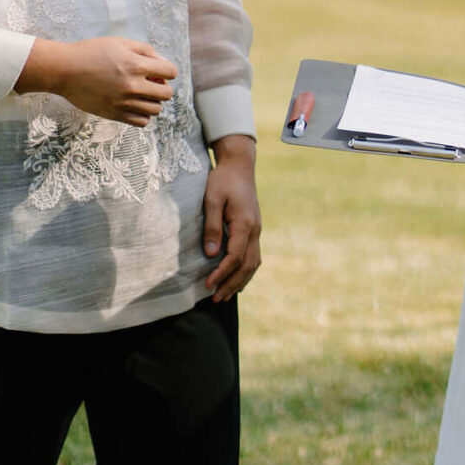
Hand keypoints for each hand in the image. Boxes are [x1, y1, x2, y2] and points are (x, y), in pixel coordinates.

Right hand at [17, 36, 176, 123]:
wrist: (65, 70)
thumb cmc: (92, 52)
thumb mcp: (120, 43)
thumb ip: (146, 51)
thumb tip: (163, 63)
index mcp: (136, 65)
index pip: (171, 72)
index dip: (167, 70)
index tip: (157, 70)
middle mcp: (133, 86)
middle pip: (167, 94)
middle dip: (162, 87)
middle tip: (149, 82)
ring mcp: (124, 102)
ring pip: (156, 110)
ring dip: (152, 101)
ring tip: (140, 94)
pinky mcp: (114, 114)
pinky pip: (142, 122)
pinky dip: (143, 115)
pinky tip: (134, 105)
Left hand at [203, 136, 261, 301]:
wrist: (239, 166)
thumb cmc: (223, 180)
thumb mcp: (212, 198)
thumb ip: (212, 225)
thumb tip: (211, 253)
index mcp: (245, 223)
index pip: (235, 256)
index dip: (222, 273)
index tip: (207, 285)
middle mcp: (255, 230)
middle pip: (247, 265)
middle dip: (231, 284)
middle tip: (214, 298)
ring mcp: (257, 230)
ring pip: (253, 263)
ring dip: (240, 281)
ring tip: (225, 296)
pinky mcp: (254, 229)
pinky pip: (254, 256)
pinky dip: (247, 272)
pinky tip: (238, 281)